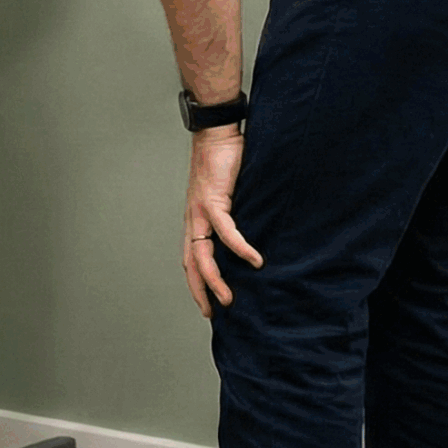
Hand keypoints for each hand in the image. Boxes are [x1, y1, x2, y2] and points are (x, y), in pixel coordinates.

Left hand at [184, 127, 263, 317]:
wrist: (216, 133)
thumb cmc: (225, 161)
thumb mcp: (230, 195)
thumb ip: (237, 215)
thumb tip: (257, 231)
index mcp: (195, 220)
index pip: (191, 258)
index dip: (196, 282)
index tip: (207, 303)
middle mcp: (194, 219)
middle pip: (192, 264)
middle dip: (200, 292)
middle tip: (212, 314)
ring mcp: (201, 212)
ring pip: (203, 256)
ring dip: (216, 280)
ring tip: (229, 300)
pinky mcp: (213, 200)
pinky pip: (227, 232)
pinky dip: (241, 248)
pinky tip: (255, 261)